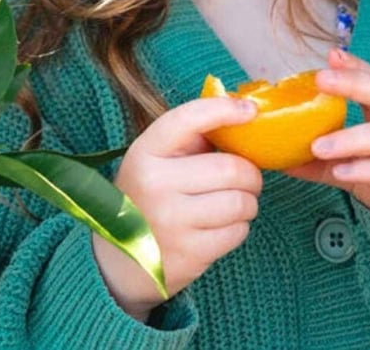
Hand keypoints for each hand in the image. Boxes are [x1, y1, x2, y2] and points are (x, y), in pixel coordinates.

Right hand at [92, 96, 262, 319]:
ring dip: (248, 203)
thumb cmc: (147, 198)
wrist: (118, 259)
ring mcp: (171, 222)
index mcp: (145, 153)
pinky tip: (222, 226)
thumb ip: (191, 139)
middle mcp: (155, 184)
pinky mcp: (188, 254)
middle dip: (250, 174)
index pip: (188, 119)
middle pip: (230, 169)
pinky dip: (238, 227)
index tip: (250, 110)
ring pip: (240, 203)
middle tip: (249, 179)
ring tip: (235, 203)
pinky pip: (237, 232)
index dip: (224, 110)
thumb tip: (243, 115)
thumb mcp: (154, 161)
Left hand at [282, 48, 369, 235]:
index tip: (331, 55)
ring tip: (318, 146)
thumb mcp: (361, 167)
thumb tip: (283, 159)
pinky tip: (342, 172)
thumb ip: (327, 161)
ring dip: (352, 138)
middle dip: (355, 84)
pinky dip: (367, 169)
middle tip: (321, 80)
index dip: (357, 67)